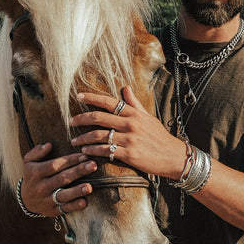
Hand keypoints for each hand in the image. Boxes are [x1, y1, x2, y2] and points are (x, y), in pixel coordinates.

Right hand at [20, 143, 96, 216]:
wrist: (25, 200)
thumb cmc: (32, 176)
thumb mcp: (29, 162)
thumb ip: (37, 152)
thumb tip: (48, 145)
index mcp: (36, 173)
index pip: (55, 165)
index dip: (70, 160)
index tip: (84, 156)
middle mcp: (41, 187)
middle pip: (62, 178)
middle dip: (78, 171)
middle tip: (93, 165)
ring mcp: (46, 200)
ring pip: (63, 195)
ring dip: (77, 191)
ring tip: (89, 186)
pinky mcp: (51, 211)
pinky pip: (63, 209)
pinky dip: (74, 206)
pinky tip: (84, 202)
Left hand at [70, 86, 187, 179]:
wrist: (173, 156)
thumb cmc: (160, 137)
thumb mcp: (148, 117)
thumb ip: (134, 103)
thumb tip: (125, 87)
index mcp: (134, 113)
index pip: (109, 102)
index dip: (92, 98)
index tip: (78, 96)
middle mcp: (130, 124)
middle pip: (99, 117)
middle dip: (81, 119)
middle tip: (70, 121)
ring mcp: (130, 139)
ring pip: (99, 135)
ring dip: (84, 138)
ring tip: (75, 140)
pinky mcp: (129, 154)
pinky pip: (106, 150)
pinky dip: (93, 151)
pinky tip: (85, 152)